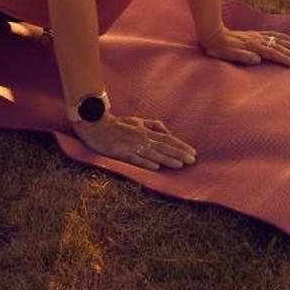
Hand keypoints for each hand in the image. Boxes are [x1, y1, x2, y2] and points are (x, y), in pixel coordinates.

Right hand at [70, 111, 196, 169]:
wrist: (96, 124)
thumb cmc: (118, 124)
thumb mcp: (138, 121)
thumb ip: (154, 126)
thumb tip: (169, 133)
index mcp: (146, 131)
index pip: (168, 139)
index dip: (181, 146)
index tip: (193, 152)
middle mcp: (142, 138)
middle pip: (163, 147)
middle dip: (179, 154)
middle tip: (192, 160)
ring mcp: (131, 146)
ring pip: (153, 154)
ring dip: (167, 159)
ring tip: (180, 165)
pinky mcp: (121, 153)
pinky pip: (135, 159)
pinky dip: (146, 163)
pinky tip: (156, 168)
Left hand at [200, 27, 289, 66]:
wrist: (213, 33)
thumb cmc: (220, 48)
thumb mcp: (229, 55)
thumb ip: (243, 57)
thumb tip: (258, 60)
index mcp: (254, 47)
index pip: (274, 54)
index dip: (286, 59)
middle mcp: (259, 40)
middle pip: (280, 46)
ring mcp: (258, 36)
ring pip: (280, 40)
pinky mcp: (256, 34)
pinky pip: (274, 34)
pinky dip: (284, 37)